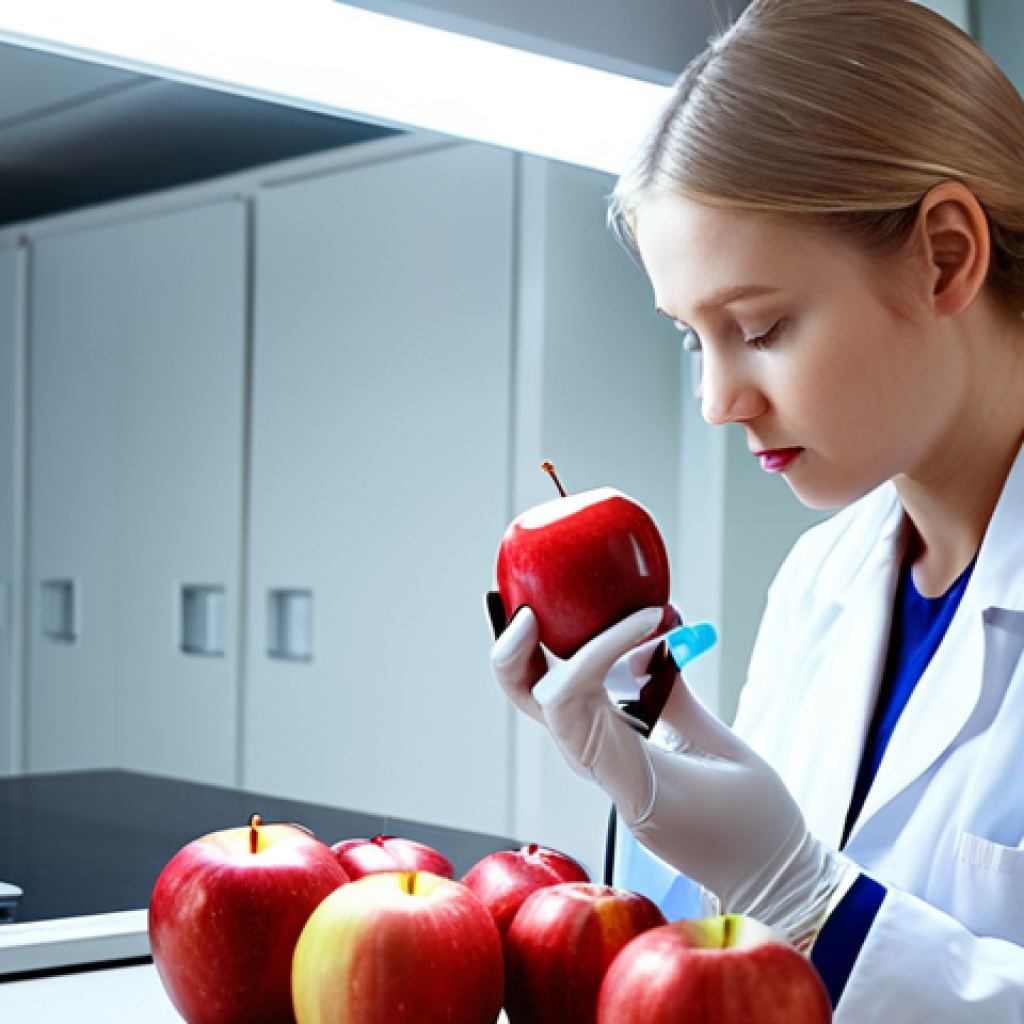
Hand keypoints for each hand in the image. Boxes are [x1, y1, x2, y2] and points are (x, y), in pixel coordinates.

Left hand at [490, 601, 856, 949]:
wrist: (760, 876)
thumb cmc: (752, 827)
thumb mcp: (724, 754)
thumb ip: (677, 700)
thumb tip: (648, 648)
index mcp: (628, 780)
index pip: (575, 702)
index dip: (596, 649)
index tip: (645, 617)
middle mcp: (599, 774)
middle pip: (533, 705)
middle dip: (517, 654)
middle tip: (532, 607)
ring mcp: (598, 769)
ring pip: (545, 705)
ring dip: (539, 654)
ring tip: (553, 606)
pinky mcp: (608, 761)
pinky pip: (576, 707)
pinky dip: (576, 666)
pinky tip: (591, 633)